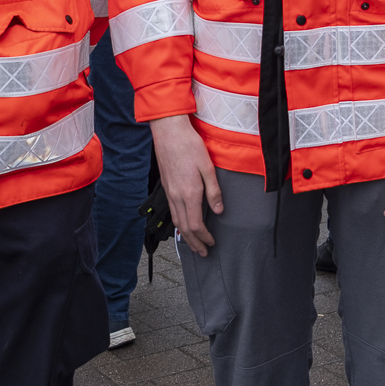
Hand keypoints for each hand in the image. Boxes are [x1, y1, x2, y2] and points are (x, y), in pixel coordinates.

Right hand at [150, 114, 221, 255]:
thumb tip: (218, 211)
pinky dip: (179, 224)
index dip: (204, 237)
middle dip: (194, 243)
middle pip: (184, 228)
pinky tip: (183, 224)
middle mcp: (176, 196)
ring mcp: (169, 192)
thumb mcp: (207, 167)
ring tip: (193, 244)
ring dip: (185, 236)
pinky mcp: (166, 187)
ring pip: (176, 221)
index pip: (196, 224)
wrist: (168, 132)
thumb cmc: (189, 146)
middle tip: (203, 252)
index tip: (212, 243)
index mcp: (189, 193)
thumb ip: (213, 191)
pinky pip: (172, 212)